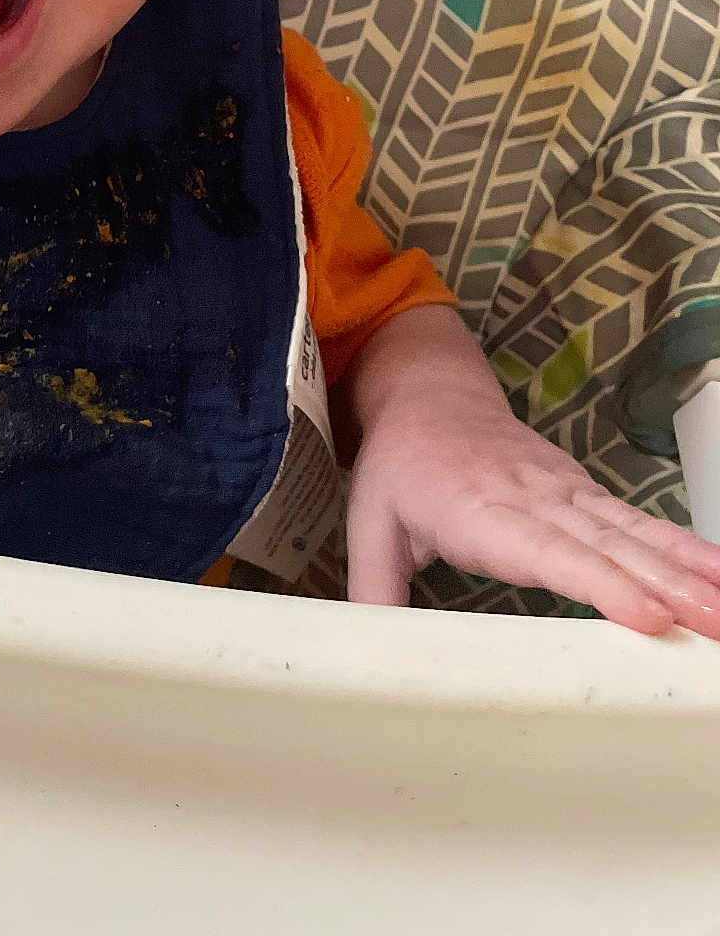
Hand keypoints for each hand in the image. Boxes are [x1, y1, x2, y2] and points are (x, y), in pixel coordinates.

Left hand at [340, 307, 719, 637]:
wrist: (429, 397)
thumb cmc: (401, 465)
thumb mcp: (369, 520)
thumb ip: (374, 586)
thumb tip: (368, 655)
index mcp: (482, 511)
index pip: (549, 552)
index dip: (601, 584)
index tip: (647, 616)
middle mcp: (535, 499)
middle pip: (609, 546)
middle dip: (668, 587)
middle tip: (717, 624)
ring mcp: (568, 493)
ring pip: (635, 533)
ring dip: (689, 569)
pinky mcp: (585, 494)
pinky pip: (640, 523)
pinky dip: (686, 547)